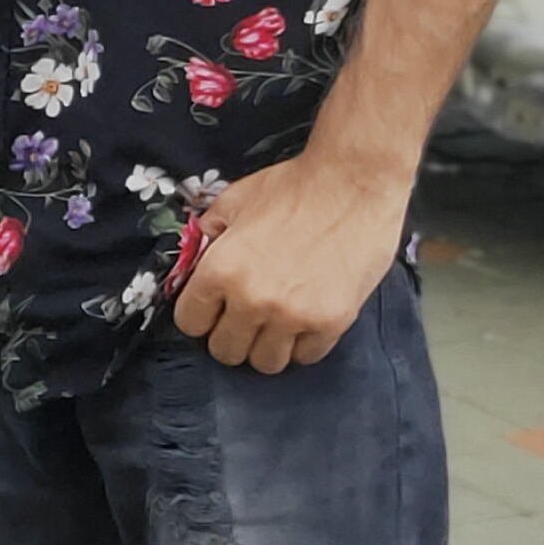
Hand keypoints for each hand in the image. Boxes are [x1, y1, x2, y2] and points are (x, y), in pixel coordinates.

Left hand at [171, 150, 409, 371]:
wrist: (354, 181)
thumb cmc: (296, 186)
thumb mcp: (236, 200)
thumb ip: (210, 233)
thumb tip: (197, 256)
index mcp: (221, 269)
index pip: (190, 323)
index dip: (201, 315)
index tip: (215, 309)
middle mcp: (251, 299)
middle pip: (225, 351)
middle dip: (231, 335)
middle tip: (247, 316)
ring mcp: (292, 316)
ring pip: (265, 363)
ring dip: (268, 345)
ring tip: (278, 321)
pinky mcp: (330, 322)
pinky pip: (306, 357)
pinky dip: (303, 343)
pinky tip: (306, 318)